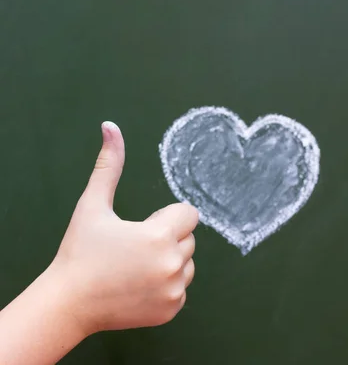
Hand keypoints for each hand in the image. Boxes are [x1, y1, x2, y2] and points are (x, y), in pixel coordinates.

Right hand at [50, 121, 198, 333]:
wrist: (69, 303)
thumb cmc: (80, 252)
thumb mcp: (92, 205)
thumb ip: (108, 166)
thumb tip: (111, 126)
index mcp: (159, 236)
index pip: (189, 214)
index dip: (168, 216)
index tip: (146, 225)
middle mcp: (173, 264)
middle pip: (188, 239)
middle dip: (168, 238)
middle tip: (134, 248)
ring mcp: (174, 290)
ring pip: (188, 263)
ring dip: (170, 261)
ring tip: (136, 266)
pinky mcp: (172, 309)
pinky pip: (181, 287)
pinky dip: (166, 285)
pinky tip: (139, 286)